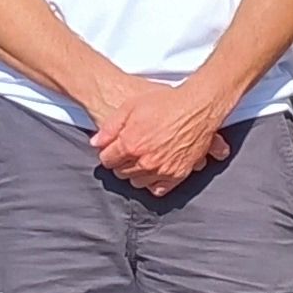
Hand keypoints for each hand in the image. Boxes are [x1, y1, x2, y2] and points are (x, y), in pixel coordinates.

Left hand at [89, 71, 226, 195]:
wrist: (197, 107)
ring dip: (135, 173)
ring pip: (138, 182)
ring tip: (140, 160)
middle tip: (126, 153)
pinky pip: (158, 189)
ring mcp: (162, 170)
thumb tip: (95, 143)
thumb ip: (110, 126)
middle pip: (121, 172)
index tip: (112, 149)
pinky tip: (153, 171)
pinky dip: (153, 183)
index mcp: (130, 144)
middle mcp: (144, 161)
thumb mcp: (131, 106)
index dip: (108, 153)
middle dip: (121, 163)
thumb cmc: (165, 103)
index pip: (107, 160)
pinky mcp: (177, 174)